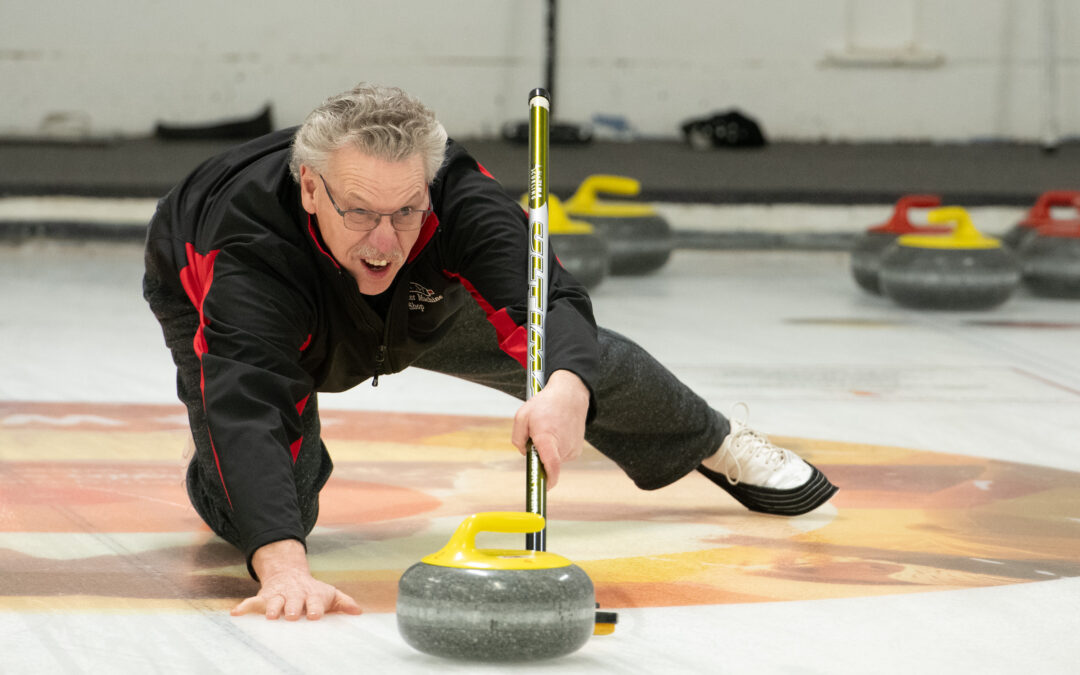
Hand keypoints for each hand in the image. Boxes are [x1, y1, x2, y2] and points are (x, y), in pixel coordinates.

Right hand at [231, 539, 361, 620]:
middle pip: (292, 602)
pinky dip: (243, 607)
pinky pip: (251, 603)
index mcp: (311, 595)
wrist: (290, 574)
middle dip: (292, 608)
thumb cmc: (313, 592)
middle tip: (292, 615)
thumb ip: (343, 602)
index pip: (314, 602)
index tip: (314, 615)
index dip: (314, 608)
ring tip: (269, 616)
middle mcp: (294, 596)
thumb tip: (358, 611)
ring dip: (271, 608)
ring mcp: (278, 596)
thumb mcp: (330, 594)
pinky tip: (236, 614)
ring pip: (273, 602)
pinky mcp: (263, 598)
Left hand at [511, 370, 589, 488]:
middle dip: (539, 456)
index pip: (550, 465)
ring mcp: (572, 448)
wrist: (570, 395)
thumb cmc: (545, 404)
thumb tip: (524, 452)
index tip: (542, 487)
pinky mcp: (578, 449)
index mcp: (547, 438)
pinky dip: (557, 449)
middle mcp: (563, 446)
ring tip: (549, 430)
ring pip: (555, 459)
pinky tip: (557, 433)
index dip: (547, 480)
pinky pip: (562, 455)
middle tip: (536, 438)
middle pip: (547, 463)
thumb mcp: (522, 416)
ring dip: (548, 451)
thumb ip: (517, 438)